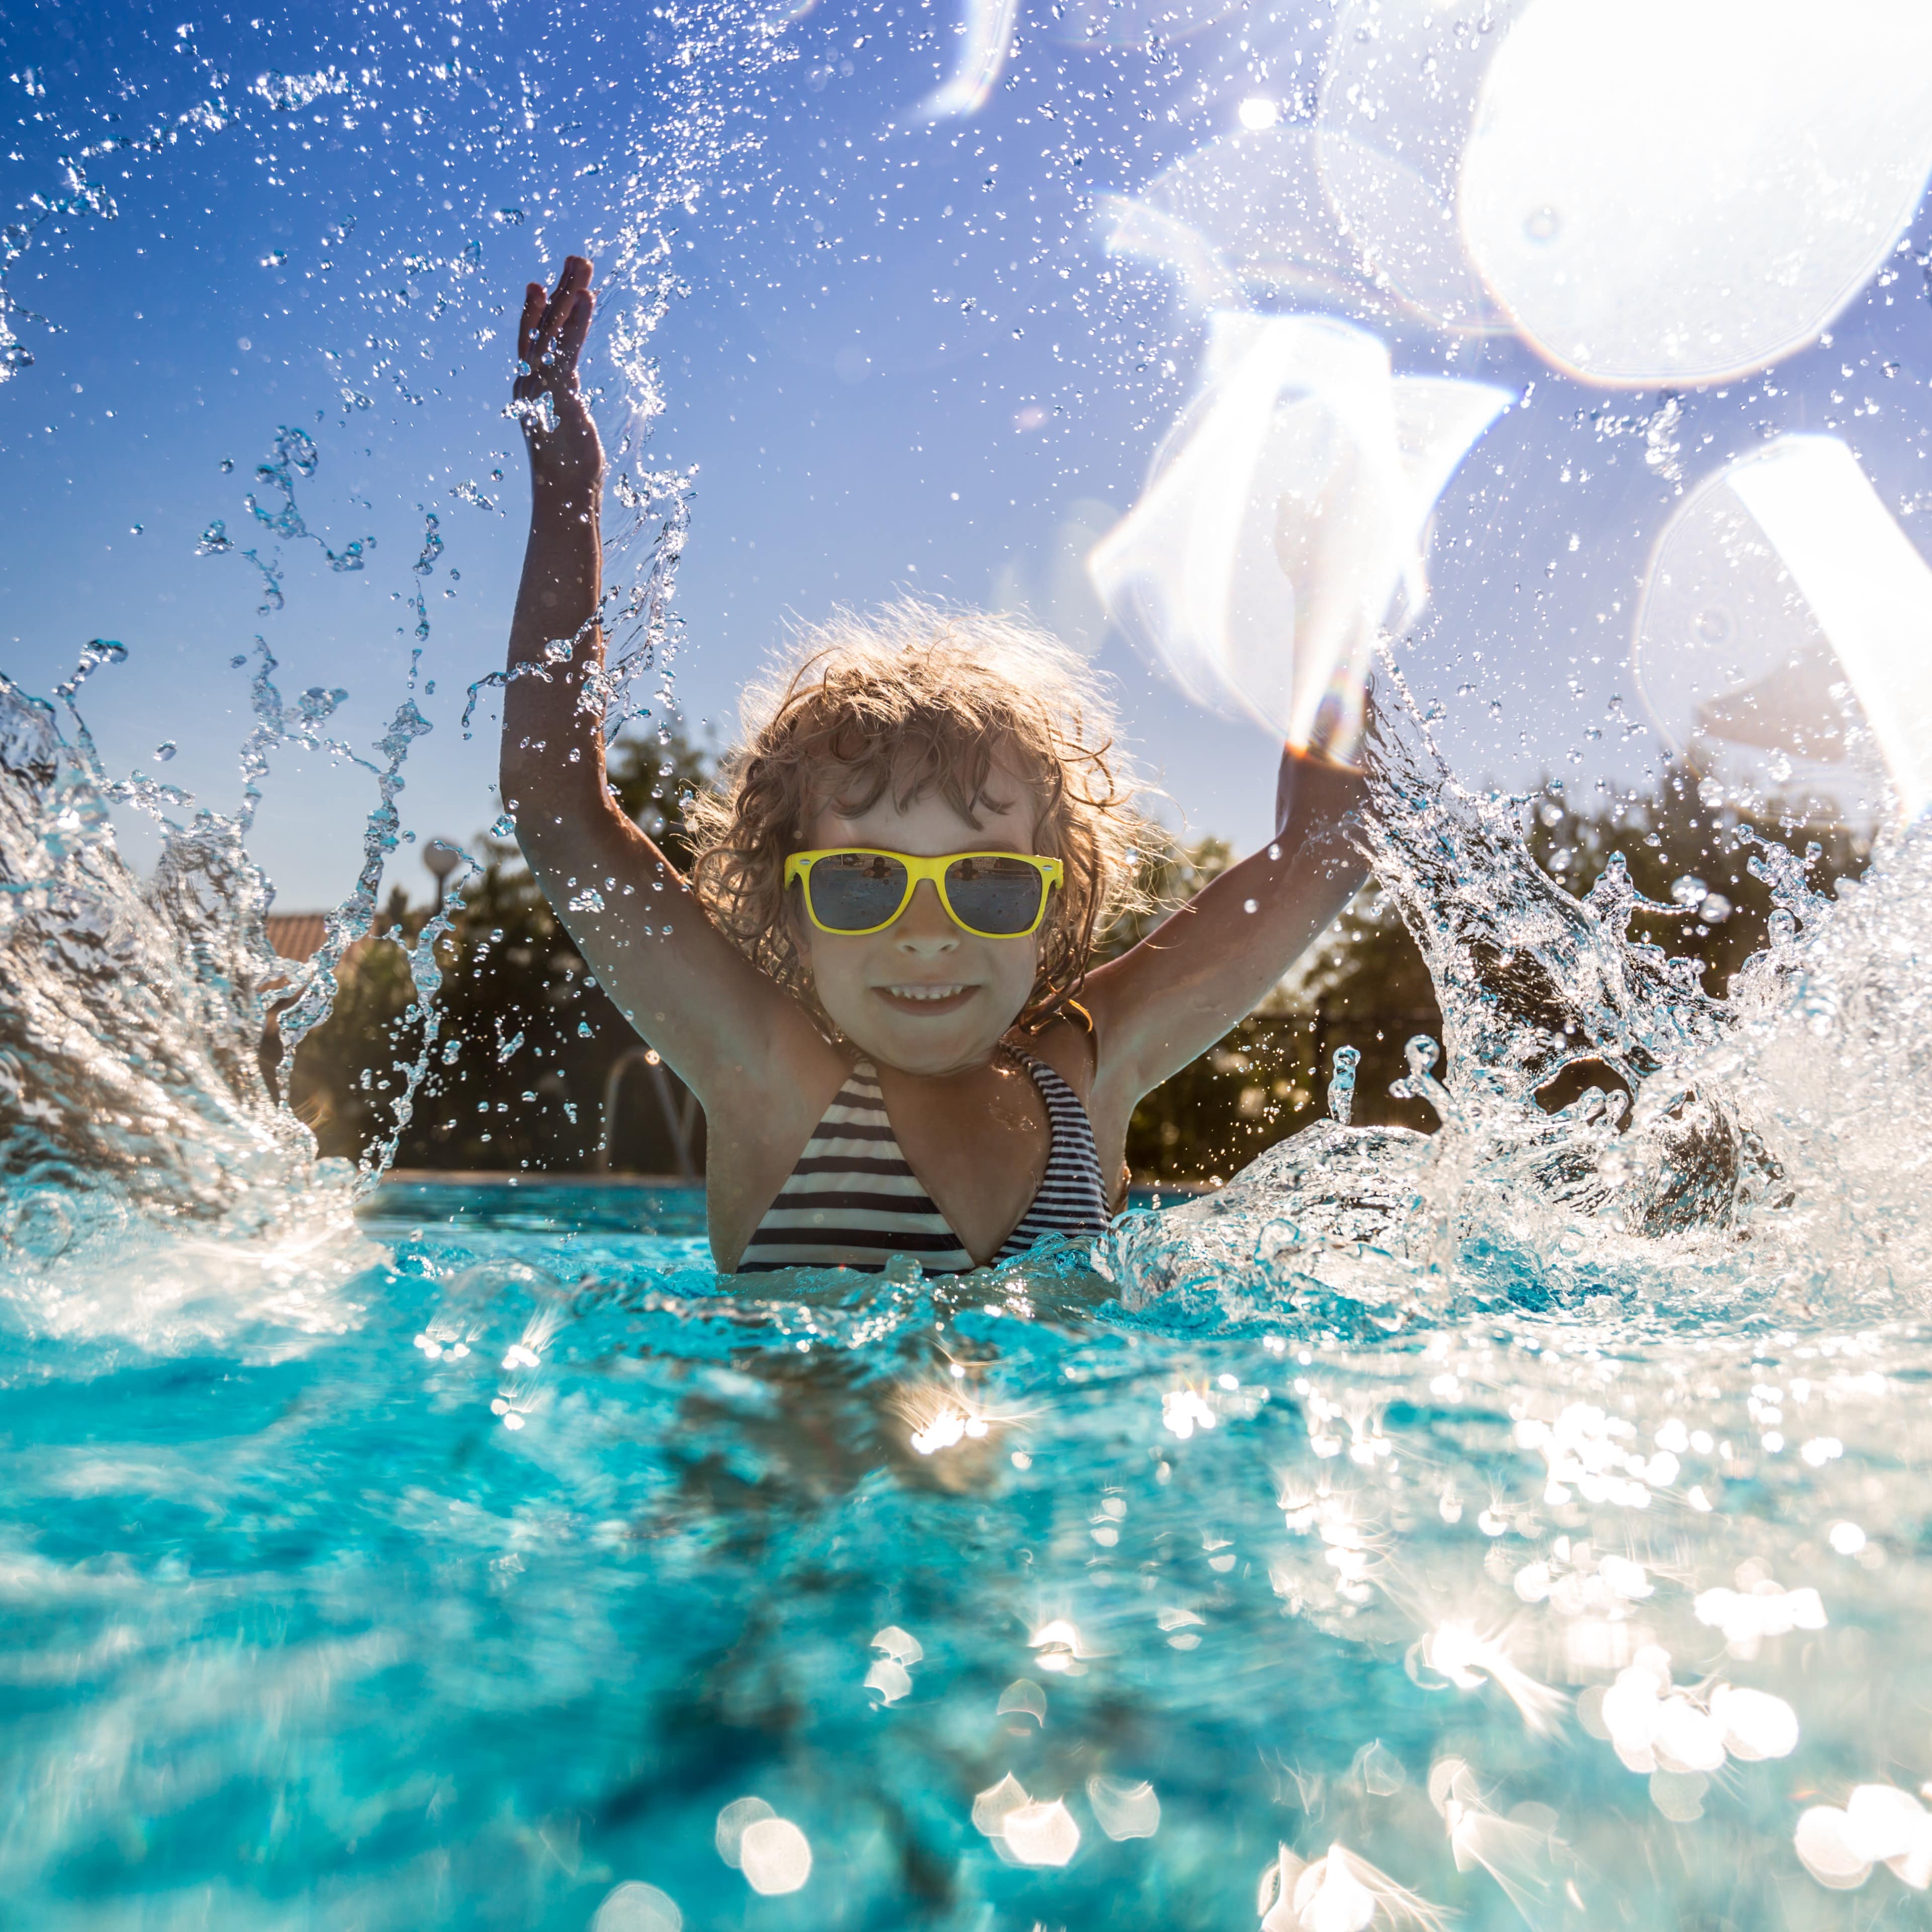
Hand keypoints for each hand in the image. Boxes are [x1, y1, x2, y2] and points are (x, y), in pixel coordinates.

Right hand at [514, 254, 603, 496]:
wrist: (563, 497)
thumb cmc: (568, 468)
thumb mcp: (566, 425)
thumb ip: (564, 402)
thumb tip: (567, 397)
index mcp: (531, 387)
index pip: (534, 340)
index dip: (539, 311)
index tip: (543, 285)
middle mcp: (530, 381)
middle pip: (544, 325)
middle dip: (560, 290)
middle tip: (575, 258)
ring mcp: (540, 385)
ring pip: (553, 330)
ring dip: (568, 294)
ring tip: (581, 264)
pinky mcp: (557, 392)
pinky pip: (567, 349)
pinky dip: (576, 322)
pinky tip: (585, 298)